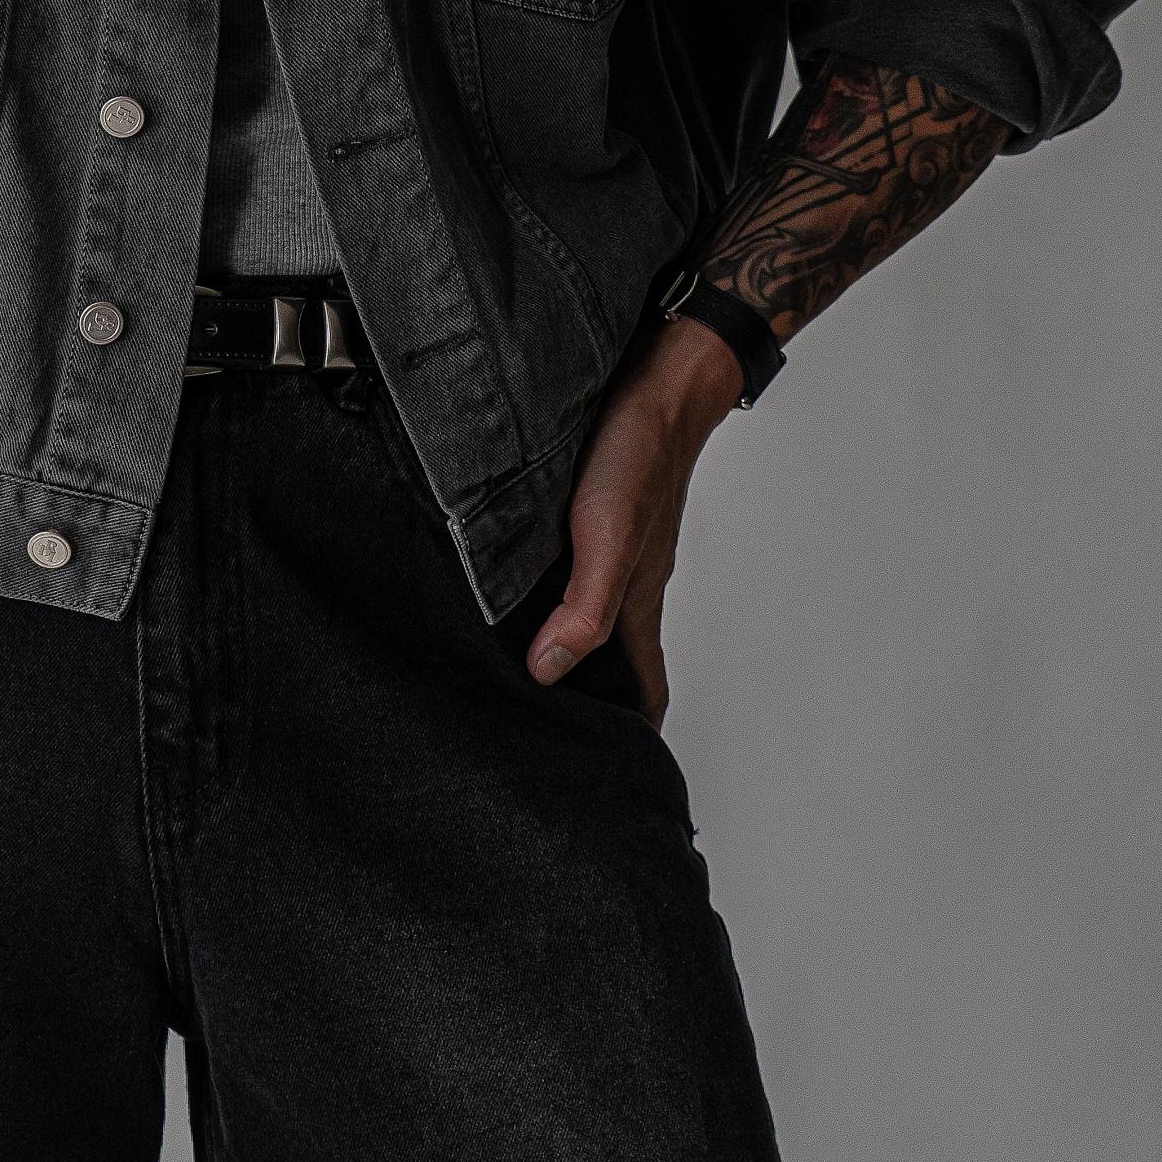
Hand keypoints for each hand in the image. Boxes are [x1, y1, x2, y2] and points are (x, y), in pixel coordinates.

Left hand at [526, 315, 742, 727]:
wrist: (655, 378)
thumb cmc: (637, 456)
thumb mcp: (608, 536)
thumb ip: (585, 607)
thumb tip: (547, 672)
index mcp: (634, 604)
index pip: (646, 693)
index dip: (634, 739)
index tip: (611, 783)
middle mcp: (623, 584)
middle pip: (612, 664)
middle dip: (590, 706)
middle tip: (540, 737)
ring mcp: (607, 551)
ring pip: (585, 618)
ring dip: (558, 649)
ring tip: (511, 677)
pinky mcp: (584, 517)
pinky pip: (566, 574)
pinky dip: (543, 598)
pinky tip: (506, 594)